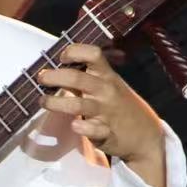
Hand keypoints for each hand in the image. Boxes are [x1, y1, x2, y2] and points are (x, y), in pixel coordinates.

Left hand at [38, 43, 164, 170]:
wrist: (146, 135)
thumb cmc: (121, 105)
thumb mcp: (111, 85)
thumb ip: (89, 76)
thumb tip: (59, 67)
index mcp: (107, 76)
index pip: (93, 54)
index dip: (74, 51)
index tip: (61, 57)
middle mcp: (106, 91)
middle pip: (77, 78)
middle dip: (54, 77)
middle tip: (40, 78)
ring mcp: (106, 112)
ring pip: (78, 104)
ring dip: (56, 103)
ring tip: (43, 101)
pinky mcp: (106, 133)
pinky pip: (94, 129)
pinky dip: (83, 127)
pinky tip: (74, 124)